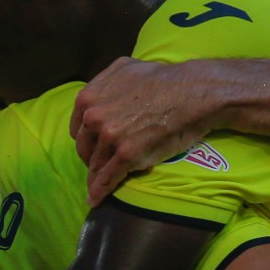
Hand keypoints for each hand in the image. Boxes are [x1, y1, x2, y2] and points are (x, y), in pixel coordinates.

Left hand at [70, 58, 214, 206]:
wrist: (192, 92)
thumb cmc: (163, 78)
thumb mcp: (124, 68)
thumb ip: (103, 82)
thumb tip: (96, 96)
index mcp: (89, 97)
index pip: (78, 128)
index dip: (87, 139)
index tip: (95, 146)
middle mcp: (94, 117)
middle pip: (85, 147)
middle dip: (91, 157)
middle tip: (102, 164)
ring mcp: (110, 136)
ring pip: (96, 164)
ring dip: (96, 177)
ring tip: (98, 187)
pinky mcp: (126, 155)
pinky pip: (107, 178)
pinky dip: (100, 192)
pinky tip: (95, 200)